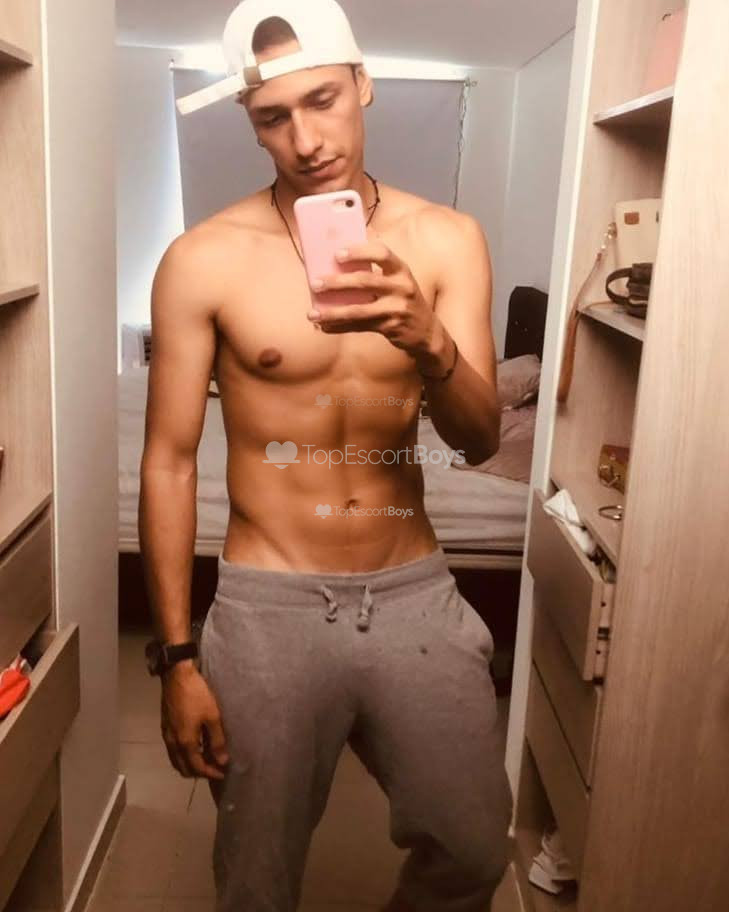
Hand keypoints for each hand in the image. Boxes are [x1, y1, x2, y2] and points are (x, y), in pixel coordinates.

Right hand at [160, 662, 228, 779]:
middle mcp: (172, 743)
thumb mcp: (212, 717)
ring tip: (206, 759)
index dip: (211, 773)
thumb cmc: (197, 695)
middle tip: (214, 768)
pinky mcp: (165, 728)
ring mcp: (166, 736)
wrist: (176, 676)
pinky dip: (183, 755)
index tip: (223, 773)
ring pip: (176, 760)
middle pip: (184, 768)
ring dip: (190, 764)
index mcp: (185, 742)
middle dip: (199, 772)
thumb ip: (217, 741)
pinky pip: (173, 751)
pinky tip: (194, 746)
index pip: (197, 767)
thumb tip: (222, 761)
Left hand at [307, 240, 436, 355]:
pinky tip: (324, 327)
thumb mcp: (398, 280)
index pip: (381, 253)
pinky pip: (359, 326)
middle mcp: (401, 287)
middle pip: (365, 281)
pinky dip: (340, 327)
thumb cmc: (403, 299)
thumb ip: (376, 268)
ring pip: (359, 309)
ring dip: (333, 312)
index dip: (359, 252)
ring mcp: (396, 308)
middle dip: (337, 282)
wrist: (426, 331)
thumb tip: (341, 254)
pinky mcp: (390, 327)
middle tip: (315, 283)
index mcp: (400, 270)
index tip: (337, 254)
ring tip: (313, 314)